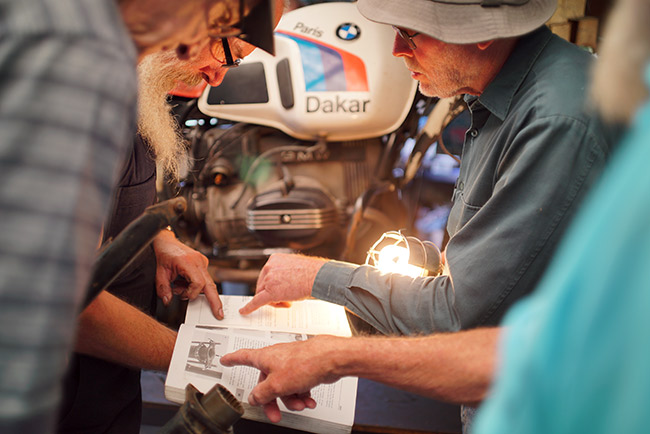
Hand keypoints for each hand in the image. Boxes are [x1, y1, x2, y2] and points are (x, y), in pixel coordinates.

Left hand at [152, 230, 222, 318]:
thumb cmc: (165, 253)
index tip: (182, 295)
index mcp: (189, 262)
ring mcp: (203, 262)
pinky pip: (203, 279)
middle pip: (211, 285)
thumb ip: (163, 288)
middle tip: (219, 313)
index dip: (192, 293)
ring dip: (195, 290)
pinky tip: (183, 282)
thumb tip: (167, 301)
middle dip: (215, 300)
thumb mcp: (159, 273)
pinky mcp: (203, 264)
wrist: (166, 241)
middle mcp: (199, 262)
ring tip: (179, 286)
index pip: (198, 283)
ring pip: (207, 283)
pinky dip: (194, 284)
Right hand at [220, 335, 343, 421]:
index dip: (233, 359)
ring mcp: (290, 363)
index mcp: (265, 358)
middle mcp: (276, 359)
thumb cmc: (305, 362)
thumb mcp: (276, 384)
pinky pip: (297, 385)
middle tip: (275, 413)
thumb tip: (254, 397)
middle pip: (266, 383)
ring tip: (300, 405)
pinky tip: (308, 401)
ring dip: (291, 399)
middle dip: (272, 400)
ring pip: (283, 386)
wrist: (330, 358)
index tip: (226, 360)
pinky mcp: (303, 368)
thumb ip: (262, 393)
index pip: (243, 357)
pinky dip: (302, 394)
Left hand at [239, 253, 327, 314]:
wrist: (319, 277)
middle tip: (286, 299)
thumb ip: (284, 274)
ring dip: (274, 301)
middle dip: (273, 295)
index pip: (267, 276)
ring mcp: (269, 279)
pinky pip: (256, 301)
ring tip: (288, 300)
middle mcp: (269, 267)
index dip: (273, 286)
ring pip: (263, 295)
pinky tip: (244, 311)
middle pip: (262, 286)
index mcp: (274, 259)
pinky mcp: (270, 292)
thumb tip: (281, 283)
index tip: (277, 290)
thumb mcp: (295, 268)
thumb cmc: (313, 273)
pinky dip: (249, 307)